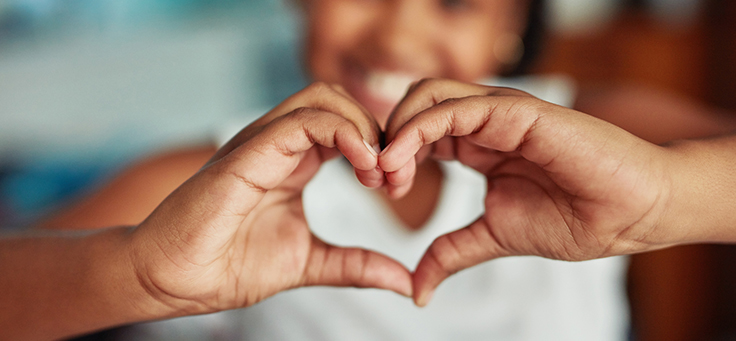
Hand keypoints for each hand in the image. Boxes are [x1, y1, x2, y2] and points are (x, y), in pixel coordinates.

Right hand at [129, 82, 411, 316]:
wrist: (173, 280)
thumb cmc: (229, 266)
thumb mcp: (310, 263)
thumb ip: (356, 265)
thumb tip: (404, 281)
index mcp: (293, 161)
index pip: (346, 124)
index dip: (379, 147)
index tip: (396, 187)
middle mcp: (278, 143)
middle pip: (339, 100)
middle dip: (377, 131)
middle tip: (393, 178)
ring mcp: (261, 143)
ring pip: (324, 98)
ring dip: (363, 128)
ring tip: (377, 172)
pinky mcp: (248, 152)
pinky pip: (302, 120)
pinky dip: (343, 133)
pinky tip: (362, 166)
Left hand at [379, 79, 675, 305]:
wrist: (630, 215)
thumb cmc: (576, 219)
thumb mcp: (494, 237)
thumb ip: (451, 252)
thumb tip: (417, 290)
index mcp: (476, 146)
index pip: (418, 133)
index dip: (393, 156)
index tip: (383, 189)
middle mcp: (483, 123)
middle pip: (414, 106)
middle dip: (387, 139)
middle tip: (378, 180)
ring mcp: (500, 112)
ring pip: (427, 95)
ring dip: (397, 130)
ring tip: (388, 172)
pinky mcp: (517, 110)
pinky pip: (455, 107)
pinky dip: (419, 128)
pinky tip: (403, 159)